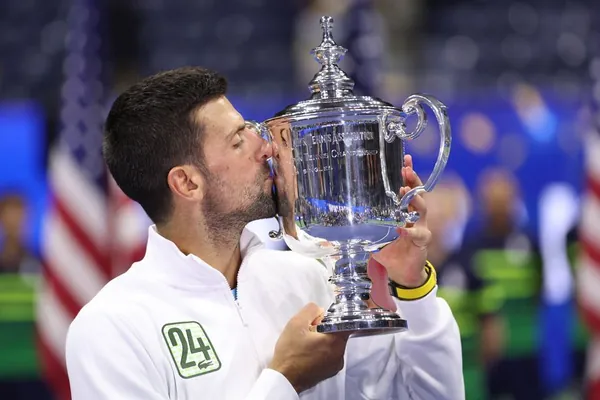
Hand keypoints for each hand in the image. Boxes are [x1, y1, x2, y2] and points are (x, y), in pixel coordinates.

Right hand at [269, 303, 351, 392]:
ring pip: (333, 345)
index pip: (345, 323)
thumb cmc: (290, 351)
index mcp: (336, 341)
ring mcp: (336, 366)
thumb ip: (311, 310)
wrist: (284, 379)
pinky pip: (330, 356)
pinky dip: (322, 352)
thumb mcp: (296, 324)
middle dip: (326, 329)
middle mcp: (340, 354)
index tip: (320, 319)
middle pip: (338, 334)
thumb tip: (320, 311)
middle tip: (309, 330)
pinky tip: (308, 352)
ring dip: (323, 341)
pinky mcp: (329, 373)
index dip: (333, 317)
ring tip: (306, 342)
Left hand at [370, 154, 430, 286]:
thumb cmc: (389, 250)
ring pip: (422, 209)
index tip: (405, 159)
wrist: (401, 272)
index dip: (408, 174)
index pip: (408, 187)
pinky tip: (401, 228)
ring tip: (405, 190)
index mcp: (404, 210)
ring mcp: (420, 227)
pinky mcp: (422, 241)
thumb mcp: (374, 235)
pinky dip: (409, 231)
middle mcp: (415, 216)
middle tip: (406, 169)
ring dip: (414, 199)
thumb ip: (363, 226)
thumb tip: (341, 218)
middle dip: (413, 180)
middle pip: (418, 193)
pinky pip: (418, 234)